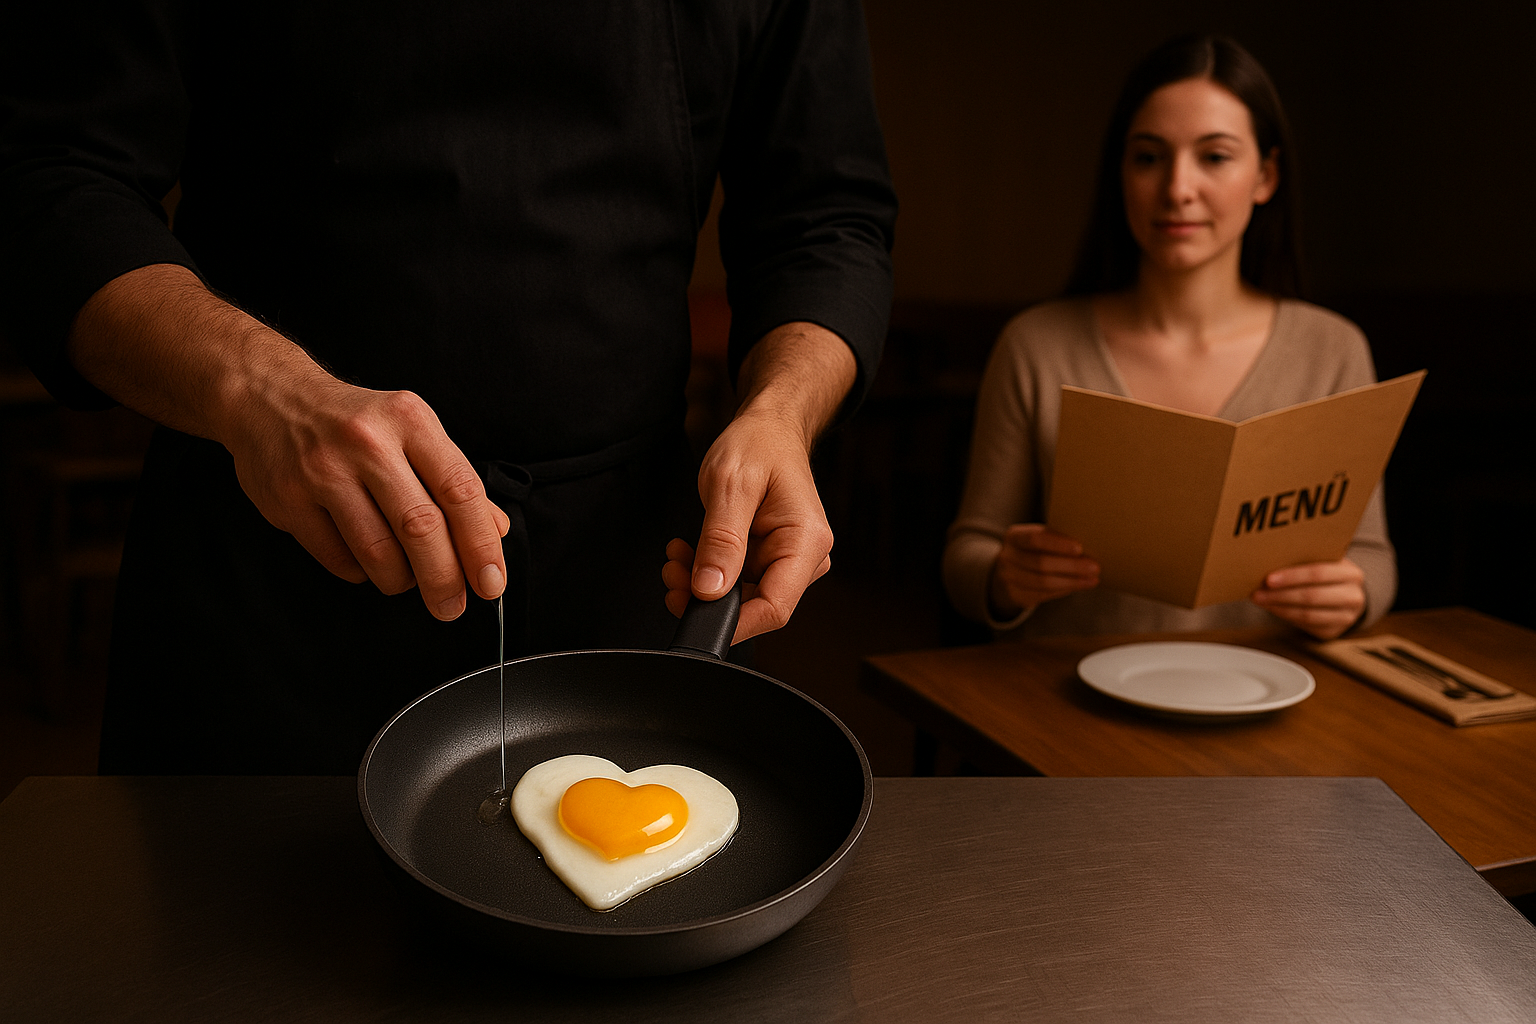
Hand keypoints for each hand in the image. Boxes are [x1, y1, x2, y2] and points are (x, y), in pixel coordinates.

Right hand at [223, 377, 510, 619]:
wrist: (268, 397)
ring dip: (401, 580)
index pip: (460, 491)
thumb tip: (495, 531)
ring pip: (379, 553)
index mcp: (409, 421)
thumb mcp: (412, 432)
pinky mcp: (288, 500)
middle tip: (452, 605)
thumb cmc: (354, 421)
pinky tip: (365, 558)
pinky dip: (361, 571)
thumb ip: (454, 480)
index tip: (491, 582)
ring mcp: (323, 471)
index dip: (481, 545)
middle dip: (444, 579)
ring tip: (406, 577)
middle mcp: (368, 442)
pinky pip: (339, 560)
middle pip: (421, 528)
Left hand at [661, 321, 852, 643]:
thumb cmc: (757, 445)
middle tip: (672, 575)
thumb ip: (720, 540)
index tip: (692, 616)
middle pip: (756, 606)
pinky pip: (737, 581)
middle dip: (707, 599)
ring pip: (742, 597)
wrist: (769, 428)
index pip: (775, 608)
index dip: (733, 623)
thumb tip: (709, 590)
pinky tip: (688, 554)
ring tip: (676, 559)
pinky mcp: (770, 559)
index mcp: (805, 542)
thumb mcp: (730, 485)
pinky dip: (708, 572)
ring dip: (702, 585)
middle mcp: (805, 558)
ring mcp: (788, 560)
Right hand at [989, 523, 1099, 618]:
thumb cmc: (1035, 550)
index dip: (1057, 544)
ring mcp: (1009, 578)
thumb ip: (1057, 540)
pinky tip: (1080, 585)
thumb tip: (1090, 548)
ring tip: (1092, 579)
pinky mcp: (1016, 595)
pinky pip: (1043, 594)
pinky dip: (1065, 590)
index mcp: (1014, 536)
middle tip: (1095, 567)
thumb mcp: (1040, 539)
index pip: (1034, 538)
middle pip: (1040, 563)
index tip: (1080, 548)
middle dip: (1071, 566)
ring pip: (1043, 582)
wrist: (1011, 571)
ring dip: (1071, 581)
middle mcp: (1007, 557)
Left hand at [1251, 558, 1365, 639]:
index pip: (1319, 573)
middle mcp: (1353, 597)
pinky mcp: (1333, 632)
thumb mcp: (1324, 563)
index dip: (1292, 576)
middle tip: (1257, 592)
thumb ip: (1304, 561)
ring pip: (1307, 614)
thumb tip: (1268, 563)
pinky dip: (1284, 615)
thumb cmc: (1327, 575)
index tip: (1269, 578)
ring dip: (1279, 607)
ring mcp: (1346, 617)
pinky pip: (1305, 625)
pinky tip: (1271, 608)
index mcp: (1352, 574)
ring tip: (1260, 600)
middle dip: (1281, 595)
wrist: (1345, 596)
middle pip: (1312, 596)